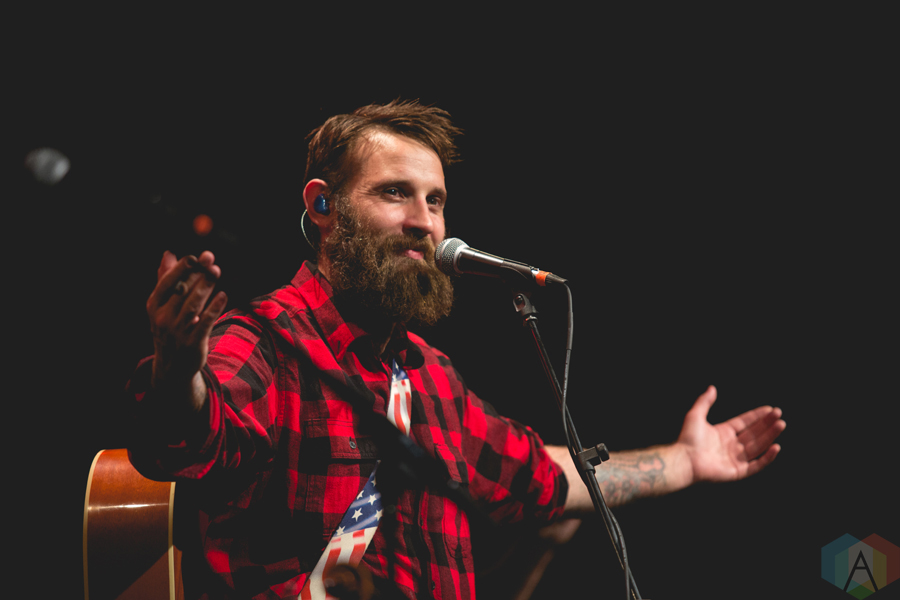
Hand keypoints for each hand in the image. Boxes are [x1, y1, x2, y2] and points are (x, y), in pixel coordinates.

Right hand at [146, 251, 226, 400]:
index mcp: (154, 306)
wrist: (172, 367)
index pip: (167, 283)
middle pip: (182, 292)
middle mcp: (163, 318)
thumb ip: (166, 280)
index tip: (194, 257)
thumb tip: (169, 254)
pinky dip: (213, 308)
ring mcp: (177, 331)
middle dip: (196, 274)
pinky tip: (223, 295)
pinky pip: (204, 323)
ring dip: (205, 286)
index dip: (181, 269)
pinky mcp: (192, 343)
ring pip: (193, 305)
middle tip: (210, 259)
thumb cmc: (170, 329)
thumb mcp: (163, 306)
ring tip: (216, 271)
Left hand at [676, 385, 785, 483]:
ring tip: (781, 425)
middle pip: (754, 433)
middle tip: (779, 415)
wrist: (684, 459)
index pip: (745, 423)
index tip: (770, 409)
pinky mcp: (737, 472)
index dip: (757, 416)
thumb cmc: (687, 438)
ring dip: (770, 436)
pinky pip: (756, 465)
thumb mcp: (695, 415)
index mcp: (723, 433)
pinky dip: (767, 458)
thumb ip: (704, 401)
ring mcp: (735, 459)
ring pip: (758, 446)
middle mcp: (731, 445)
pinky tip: (775, 446)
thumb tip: (712, 387)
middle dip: (767, 424)